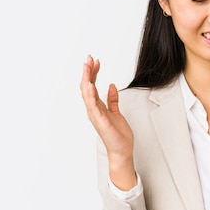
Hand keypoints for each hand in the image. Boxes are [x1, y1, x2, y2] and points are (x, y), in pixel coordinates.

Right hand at [80, 55, 136, 188]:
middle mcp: (94, 110)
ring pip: (87, 94)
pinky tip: (90, 84)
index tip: (96, 61)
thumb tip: (111, 86)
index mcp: (98, 107)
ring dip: (87, 79)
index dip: (93, 73)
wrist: (122, 151)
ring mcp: (95, 115)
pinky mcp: (100, 120)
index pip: (93, 86)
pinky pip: (93, 105)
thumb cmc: (118, 135)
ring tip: (88, 66)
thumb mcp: (117, 113)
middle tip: (89, 58)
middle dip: (87, 72)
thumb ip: (113, 100)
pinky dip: (90, 94)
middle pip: (86, 87)